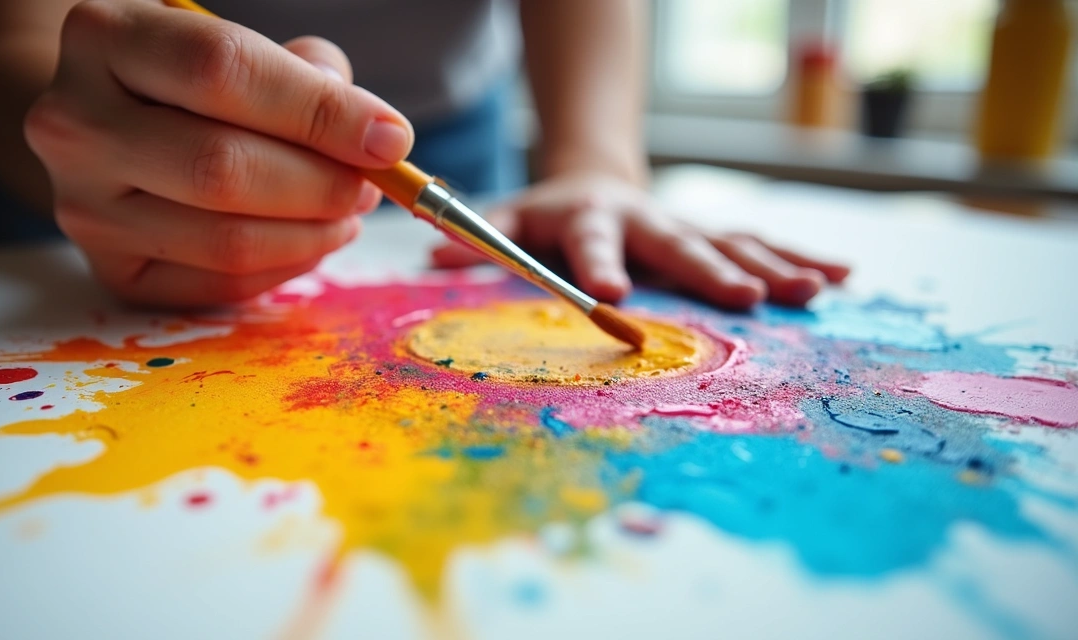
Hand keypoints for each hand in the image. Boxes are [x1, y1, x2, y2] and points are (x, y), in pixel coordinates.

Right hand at [25, 1, 411, 305]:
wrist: (105, 125)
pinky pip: (219, 284)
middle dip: (322, 183)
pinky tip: (308, 238)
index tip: (390, 139)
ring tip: (348, 210)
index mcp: (105, 38)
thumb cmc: (188, 82)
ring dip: (313, 232)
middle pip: (222, 167)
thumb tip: (373, 137)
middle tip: (371, 183)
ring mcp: (83, 206)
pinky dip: (285, 266)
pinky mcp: (109, 269)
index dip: (320, 110)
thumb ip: (308, 76)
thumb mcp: (240, 45)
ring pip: (224, 239)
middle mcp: (74, 123)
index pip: (223, 70)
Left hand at [432, 172, 849, 308]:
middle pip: (679, 245)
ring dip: (773, 266)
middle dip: (713, 273)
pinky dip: (799, 256)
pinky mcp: (710, 233)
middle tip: (748, 301)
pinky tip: (840, 274)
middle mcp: (644, 219)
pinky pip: (759, 243)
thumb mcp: (507, 220)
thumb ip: (476, 240)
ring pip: (732, 242)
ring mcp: (683, 225)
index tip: (611, 297)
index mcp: (588, 218)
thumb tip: (432, 255)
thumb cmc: (545, 214)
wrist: (593, 180)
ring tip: (813, 290)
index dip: (599, 266)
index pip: (591, 242)